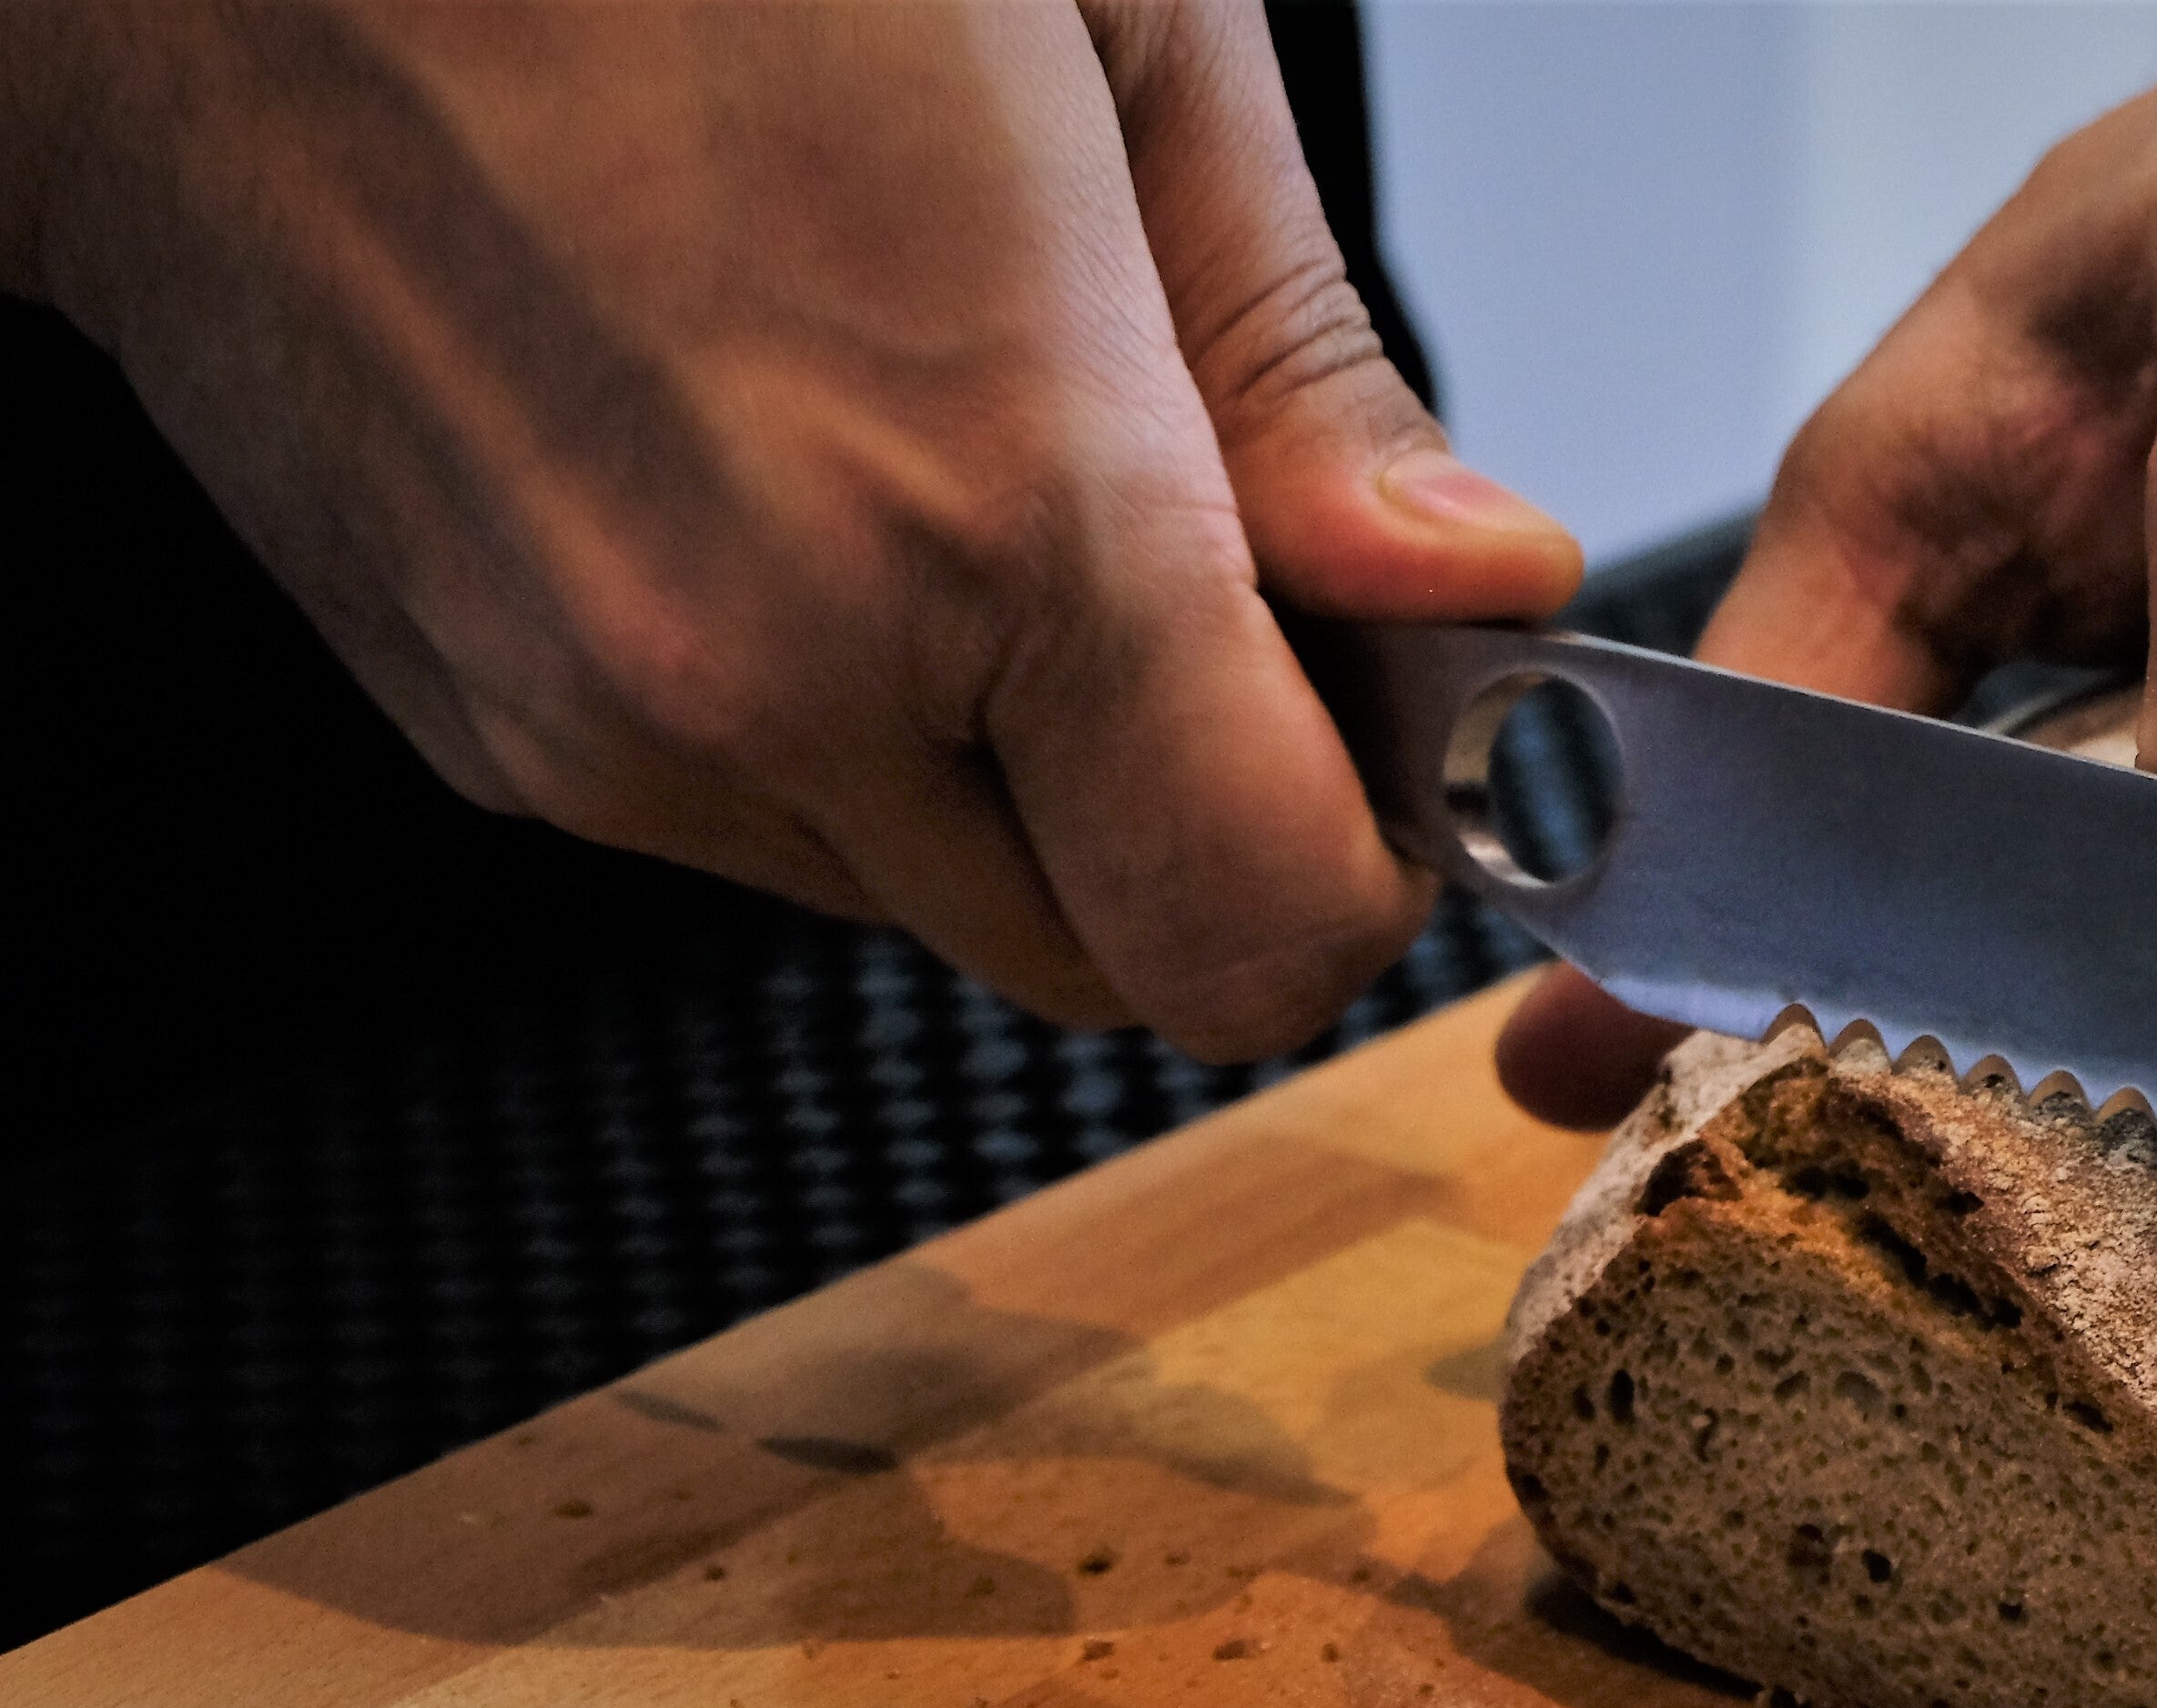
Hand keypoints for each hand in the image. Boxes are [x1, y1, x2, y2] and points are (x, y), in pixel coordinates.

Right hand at [0, 0, 1577, 1059]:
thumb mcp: (1105, 21)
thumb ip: (1303, 371)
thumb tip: (1467, 587)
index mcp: (987, 500)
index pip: (1267, 926)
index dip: (1366, 851)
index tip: (1380, 720)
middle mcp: (777, 674)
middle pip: (1119, 960)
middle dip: (1200, 817)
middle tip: (1187, 577)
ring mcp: (601, 725)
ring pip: (935, 903)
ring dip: (1005, 765)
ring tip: (938, 463)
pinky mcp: (483, 726)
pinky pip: (757, 828)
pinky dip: (832, 719)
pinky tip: (785, 475)